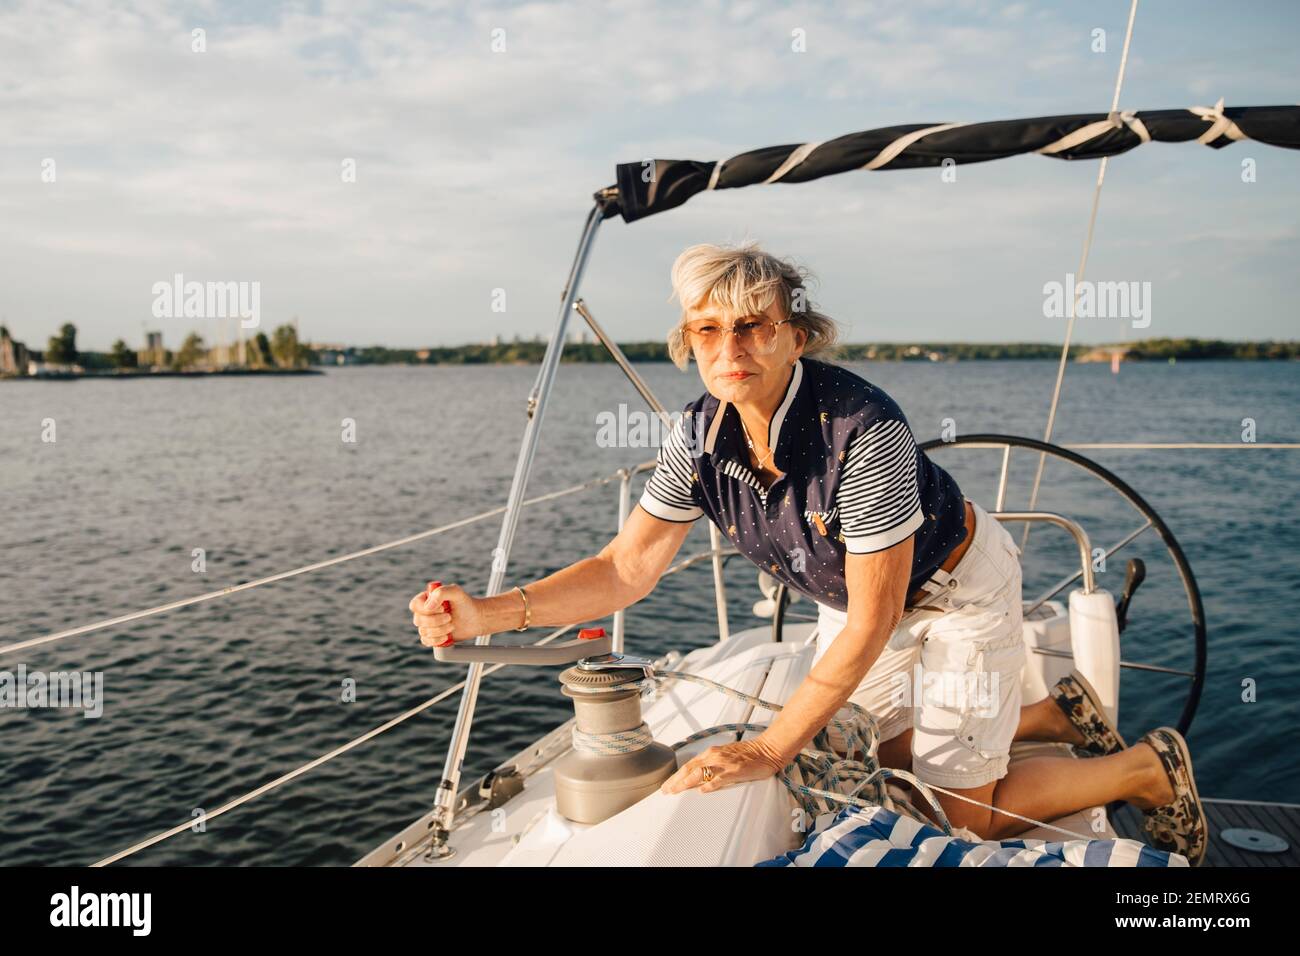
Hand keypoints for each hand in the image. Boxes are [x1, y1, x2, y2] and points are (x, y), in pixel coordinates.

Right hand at [408, 581, 486, 647]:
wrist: (475, 619)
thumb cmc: (465, 603)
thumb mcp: (456, 592)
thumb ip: (441, 592)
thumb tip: (427, 607)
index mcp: (426, 599)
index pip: (415, 605)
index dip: (426, 609)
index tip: (443, 608)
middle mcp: (424, 612)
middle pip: (418, 620)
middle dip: (435, 621)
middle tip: (450, 617)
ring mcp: (427, 625)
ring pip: (423, 631)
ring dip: (439, 630)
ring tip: (452, 625)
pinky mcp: (431, 636)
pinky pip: (426, 641)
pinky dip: (436, 640)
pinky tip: (446, 637)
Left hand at [659, 738, 787, 794]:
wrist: (768, 749)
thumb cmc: (750, 754)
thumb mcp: (726, 756)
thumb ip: (713, 766)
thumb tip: (699, 779)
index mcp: (712, 753)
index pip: (689, 765)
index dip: (677, 775)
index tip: (668, 785)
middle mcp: (715, 756)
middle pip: (689, 769)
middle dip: (675, 780)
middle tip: (665, 790)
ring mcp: (724, 763)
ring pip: (700, 773)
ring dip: (685, 782)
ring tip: (676, 791)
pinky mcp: (735, 770)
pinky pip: (720, 778)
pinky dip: (709, 784)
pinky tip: (702, 791)